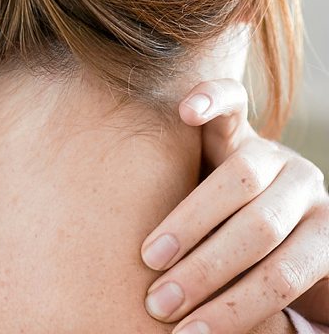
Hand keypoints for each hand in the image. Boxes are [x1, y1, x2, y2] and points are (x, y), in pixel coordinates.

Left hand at [140, 79, 328, 332]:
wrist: (289, 247)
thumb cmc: (221, 216)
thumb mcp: (203, 191)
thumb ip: (174, 182)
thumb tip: (101, 209)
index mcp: (244, 140)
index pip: (233, 102)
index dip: (213, 98)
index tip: (184, 111)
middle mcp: (283, 161)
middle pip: (237, 179)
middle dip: (189, 225)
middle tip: (147, 264)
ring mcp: (314, 199)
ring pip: (262, 233)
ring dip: (210, 277)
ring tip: (164, 310)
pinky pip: (288, 278)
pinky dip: (242, 308)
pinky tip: (206, 331)